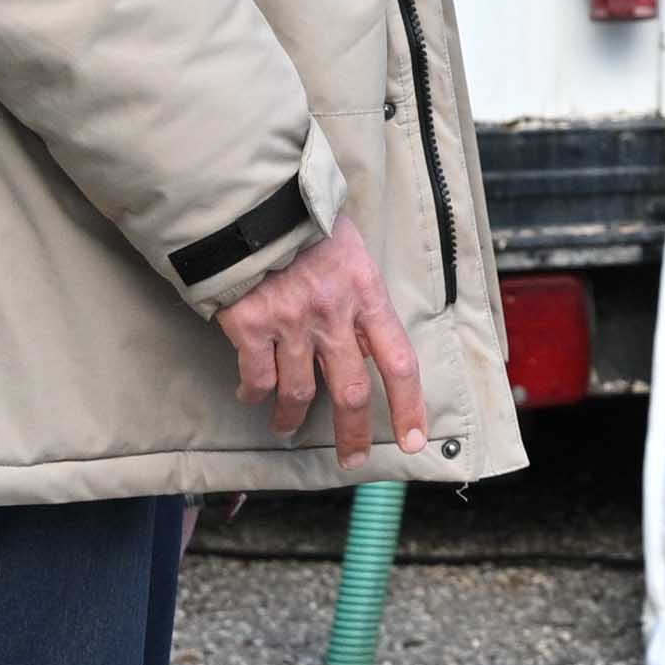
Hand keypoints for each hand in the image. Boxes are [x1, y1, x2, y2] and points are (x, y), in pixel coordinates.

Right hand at [216, 216, 431, 459]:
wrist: (251, 206)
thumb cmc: (306, 224)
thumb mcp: (351, 251)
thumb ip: (361, 294)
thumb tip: (367, 337)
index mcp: (366, 293)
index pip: (399, 360)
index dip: (409, 405)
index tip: (415, 439)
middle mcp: (332, 313)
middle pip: (352, 391)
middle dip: (353, 434)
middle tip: (352, 458)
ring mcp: (290, 323)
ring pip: (299, 393)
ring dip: (292, 417)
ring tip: (287, 426)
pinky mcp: (250, 326)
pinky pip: (258, 378)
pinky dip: (255, 394)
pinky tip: (252, 396)